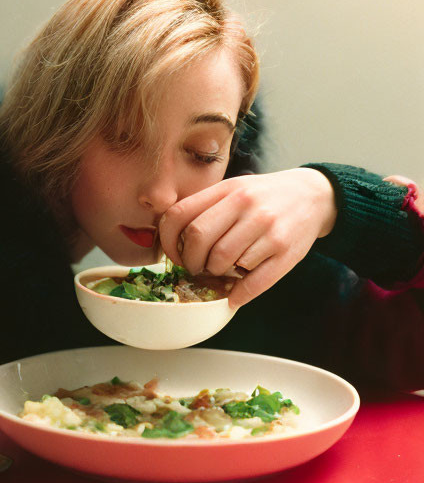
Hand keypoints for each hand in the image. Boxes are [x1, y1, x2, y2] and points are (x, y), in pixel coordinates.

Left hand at [158, 169, 337, 307]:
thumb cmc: (263, 198)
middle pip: (198, 238)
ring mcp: (267, 227)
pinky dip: (239, 293)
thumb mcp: (233, 191)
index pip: (179, 214)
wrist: (314, 195)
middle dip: (190, 261)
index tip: (174, 254)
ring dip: (216, 273)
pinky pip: (253, 281)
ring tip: (221, 270)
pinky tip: (234, 294)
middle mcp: (246, 204)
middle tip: (196, 267)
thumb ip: (204, 208)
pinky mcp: (286, 251)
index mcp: (226, 189)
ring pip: (223, 261)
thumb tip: (169, 241)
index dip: (168, 240)